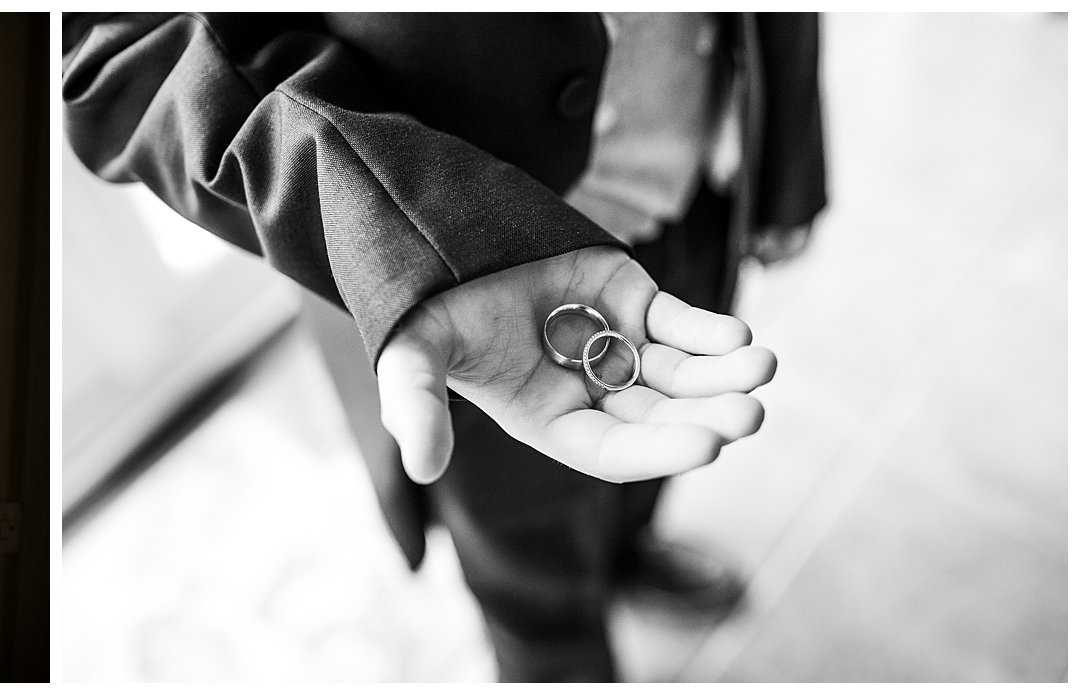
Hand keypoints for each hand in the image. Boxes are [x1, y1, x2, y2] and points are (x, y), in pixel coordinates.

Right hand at [377, 247, 775, 484]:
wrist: (440, 235)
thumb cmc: (426, 309)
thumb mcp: (412, 359)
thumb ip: (416, 409)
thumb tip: (421, 470)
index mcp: (547, 420)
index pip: (611, 449)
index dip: (657, 450)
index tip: (706, 445)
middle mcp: (587, 392)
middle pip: (660, 416)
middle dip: (707, 416)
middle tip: (751, 413)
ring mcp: (612, 344)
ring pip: (680, 373)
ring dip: (723, 376)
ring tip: (762, 368)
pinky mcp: (629, 298)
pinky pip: (679, 323)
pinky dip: (710, 330)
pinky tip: (737, 336)